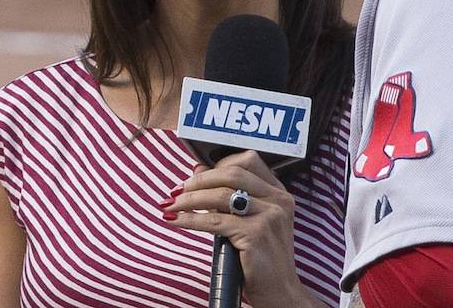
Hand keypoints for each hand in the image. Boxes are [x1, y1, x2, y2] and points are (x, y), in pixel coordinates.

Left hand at [160, 150, 318, 307]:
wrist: (280, 291)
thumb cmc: (263, 259)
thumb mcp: (254, 222)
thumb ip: (232, 198)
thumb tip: (199, 172)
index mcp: (279, 193)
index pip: (249, 160)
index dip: (218, 164)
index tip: (197, 175)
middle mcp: (278, 201)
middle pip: (233, 173)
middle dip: (199, 180)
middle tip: (178, 190)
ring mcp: (268, 217)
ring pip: (220, 196)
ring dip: (189, 199)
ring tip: (172, 205)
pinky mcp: (255, 235)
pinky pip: (215, 221)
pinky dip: (191, 220)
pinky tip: (177, 222)